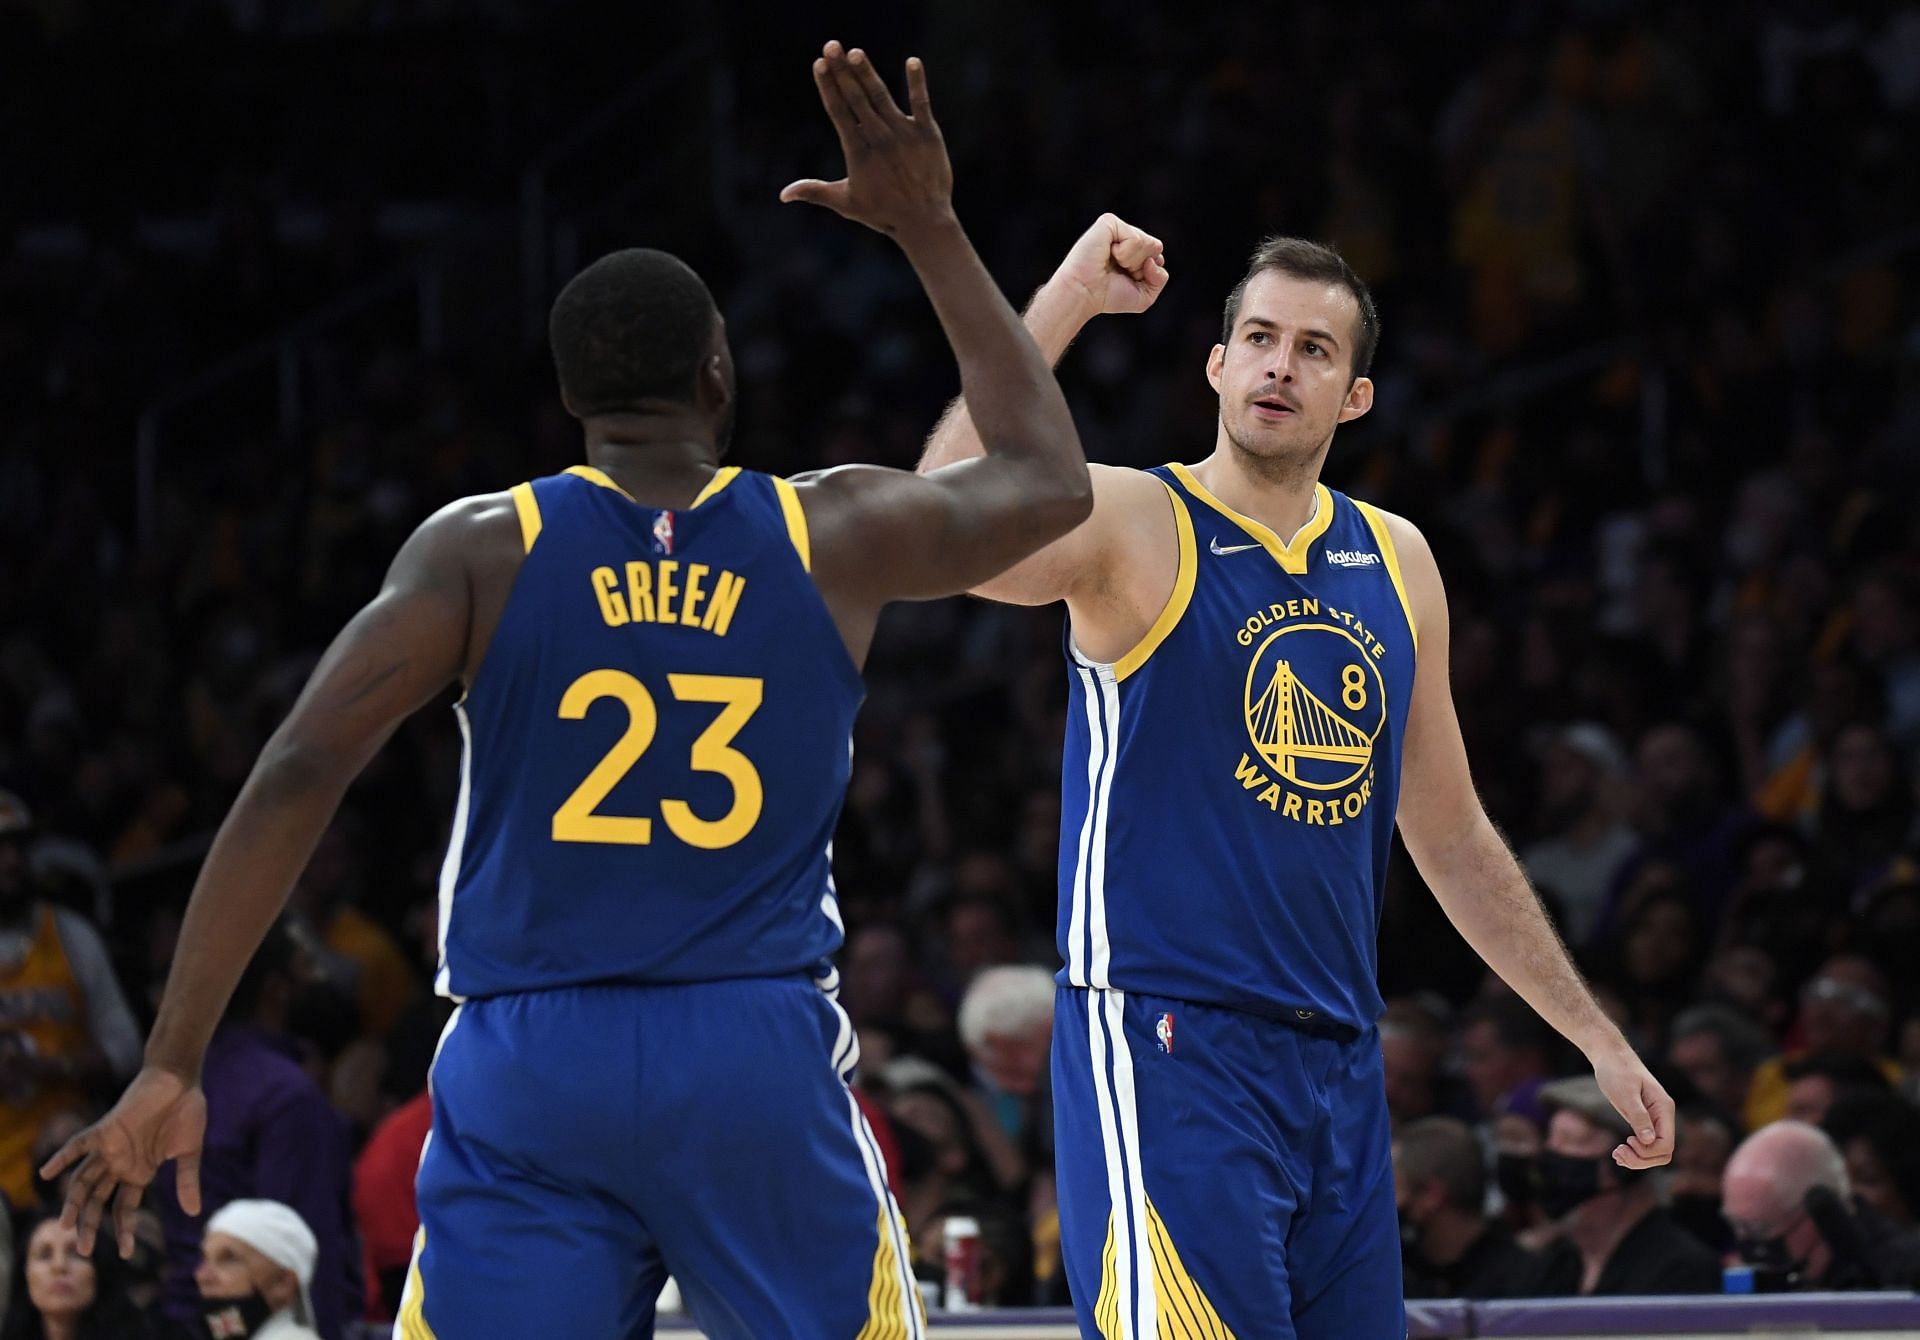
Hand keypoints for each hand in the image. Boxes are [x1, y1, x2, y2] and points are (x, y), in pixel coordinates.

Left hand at [40, 1066, 206, 1257]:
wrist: (179, 1079)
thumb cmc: (187, 1112)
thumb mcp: (189, 1153)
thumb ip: (187, 1181)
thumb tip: (194, 1212)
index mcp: (140, 1171)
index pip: (124, 1208)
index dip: (123, 1230)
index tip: (125, 1254)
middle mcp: (120, 1164)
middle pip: (97, 1200)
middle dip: (90, 1224)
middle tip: (83, 1250)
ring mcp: (110, 1149)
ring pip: (83, 1180)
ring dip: (74, 1203)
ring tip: (65, 1226)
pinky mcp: (105, 1130)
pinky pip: (78, 1146)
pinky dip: (62, 1158)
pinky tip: (46, 1173)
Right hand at [780, 41, 952, 240]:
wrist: (924, 221)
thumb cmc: (883, 213)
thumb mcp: (846, 202)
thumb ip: (815, 191)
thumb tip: (783, 194)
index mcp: (858, 151)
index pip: (838, 112)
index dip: (828, 86)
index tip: (818, 64)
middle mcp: (879, 138)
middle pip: (856, 98)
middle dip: (842, 70)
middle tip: (831, 45)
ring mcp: (904, 133)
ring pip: (881, 97)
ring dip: (867, 73)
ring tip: (855, 52)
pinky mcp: (928, 133)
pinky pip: (922, 102)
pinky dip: (917, 82)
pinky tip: (912, 61)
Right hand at [1047, 213, 1169, 319]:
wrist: (1083, 294)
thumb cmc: (1107, 296)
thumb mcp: (1144, 296)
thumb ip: (1160, 279)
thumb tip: (1154, 259)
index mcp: (1133, 250)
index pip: (1158, 256)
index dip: (1147, 274)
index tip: (1125, 280)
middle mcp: (1126, 236)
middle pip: (1156, 247)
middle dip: (1141, 266)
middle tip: (1118, 271)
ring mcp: (1117, 228)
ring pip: (1147, 243)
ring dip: (1132, 261)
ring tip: (1111, 263)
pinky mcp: (1109, 222)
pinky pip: (1135, 238)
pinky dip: (1125, 253)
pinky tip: (1108, 254)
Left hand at [1590, 1044, 1674, 1169]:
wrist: (1609, 1055)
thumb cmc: (1616, 1070)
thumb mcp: (1625, 1093)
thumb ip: (1638, 1116)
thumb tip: (1649, 1140)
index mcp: (1664, 1109)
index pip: (1666, 1144)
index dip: (1647, 1152)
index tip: (1626, 1141)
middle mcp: (1663, 1116)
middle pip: (1663, 1152)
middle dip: (1642, 1159)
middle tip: (1617, 1153)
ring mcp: (1654, 1119)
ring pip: (1655, 1151)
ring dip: (1638, 1159)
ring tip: (1617, 1154)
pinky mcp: (1644, 1120)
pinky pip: (1646, 1144)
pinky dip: (1635, 1153)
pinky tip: (1619, 1151)